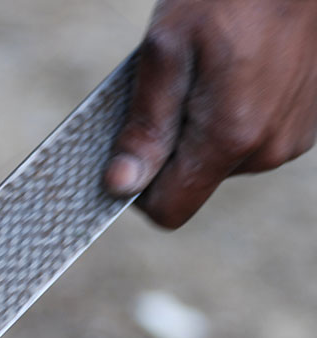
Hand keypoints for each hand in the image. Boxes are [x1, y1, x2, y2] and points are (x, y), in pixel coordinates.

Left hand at [105, 0, 316, 227]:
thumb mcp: (167, 49)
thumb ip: (145, 125)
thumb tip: (120, 185)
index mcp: (230, 139)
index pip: (170, 208)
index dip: (138, 189)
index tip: (125, 151)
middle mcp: (268, 151)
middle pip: (193, 181)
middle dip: (169, 145)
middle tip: (170, 86)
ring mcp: (293, 138)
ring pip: (221, 159)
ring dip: (201, 126)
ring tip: (209, 69)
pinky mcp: (308, 123)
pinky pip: (252, 138)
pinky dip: (233, 114)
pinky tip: (237, 69)